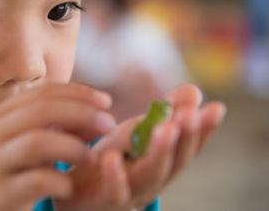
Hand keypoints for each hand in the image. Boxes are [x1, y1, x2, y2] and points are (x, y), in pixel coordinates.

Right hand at [0, 83, 114, 210]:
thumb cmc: (3, 172)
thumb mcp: (24, 144)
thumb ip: (57, 127)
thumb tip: (99, 117)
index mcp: (1, 115)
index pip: (43, 92)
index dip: (78, 92)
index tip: (106, 101)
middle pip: (43, 110)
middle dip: (81, 113)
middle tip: (109, 124)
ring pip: (37, 142)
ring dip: (72, 147)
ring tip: (92, 159)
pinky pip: (35, 181)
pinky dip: (59, 181)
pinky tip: (69, 186)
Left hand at [53, 84, 225, 210]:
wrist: (73, 192)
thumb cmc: (110, 160)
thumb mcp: (136, 133)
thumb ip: (163, 114)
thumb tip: (194, 91)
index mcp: (163, 164)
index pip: (189, 147)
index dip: (205, 129)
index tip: (217, 107)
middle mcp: (153, 181)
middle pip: (176, 162)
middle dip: (186, 137)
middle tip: (191, 113)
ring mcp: (131, 194)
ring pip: (151, 176)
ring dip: (160, 152)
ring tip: (166, 127)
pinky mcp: (103, 201)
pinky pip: (114, 192)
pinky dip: (115, 176)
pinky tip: (112, 156)